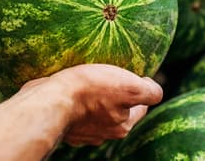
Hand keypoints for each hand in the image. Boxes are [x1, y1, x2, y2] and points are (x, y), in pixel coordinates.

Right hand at [0, 65, 160, 159]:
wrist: (50, 101)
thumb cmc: (92, 91)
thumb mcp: (129, 88)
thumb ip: (148, 92)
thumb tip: (154, 88)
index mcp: (122, 126)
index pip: (142, 106)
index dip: (141, 89)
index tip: (134, 74)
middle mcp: (104, 132)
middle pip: (119, 109)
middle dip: (118, 93)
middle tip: (112, 73)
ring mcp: (82, 128)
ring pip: (96, 108)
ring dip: (96, 94)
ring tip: (91, 75)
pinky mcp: (63, 119)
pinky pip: (75, 106)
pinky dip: (76, 96)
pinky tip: (73, 83)